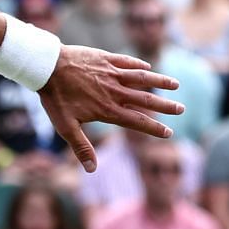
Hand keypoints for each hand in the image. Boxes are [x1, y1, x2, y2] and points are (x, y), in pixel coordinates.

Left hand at [38, 46, 183, 172]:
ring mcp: (111, 73)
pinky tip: (147, 67)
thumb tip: (92, 170)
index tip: (169, 133)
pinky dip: (138, 65)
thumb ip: (81, 147)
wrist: (46, 67)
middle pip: (145, 99)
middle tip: (181, 109)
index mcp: (107, 109)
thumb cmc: (55, 99)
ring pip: (141, 78)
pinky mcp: (105, 58)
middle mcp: (114, 91)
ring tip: (176, 85)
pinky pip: (126, 62)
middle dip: (165, 106)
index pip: (137, 121)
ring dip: (160, 81)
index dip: (154, 128)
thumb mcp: (65, 127)